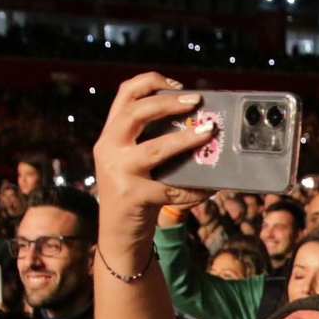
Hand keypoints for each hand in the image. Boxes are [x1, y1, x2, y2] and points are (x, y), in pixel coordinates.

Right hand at [91, 73, 214, 246]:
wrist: (117, 236)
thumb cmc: (135, 195)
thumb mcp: (133, 162)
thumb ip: (151, 142)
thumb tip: (198, 125)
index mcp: (110, 135)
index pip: (124, 94)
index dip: (150, 81)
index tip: (177, 85)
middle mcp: (108, 149)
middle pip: (135, 113)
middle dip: (169, 103)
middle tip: (196, 102)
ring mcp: (118, 172)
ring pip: (155, 148)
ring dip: (186, 140)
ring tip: (208, 133)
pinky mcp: (133, 196)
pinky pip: (173, 189)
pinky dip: (196, 189)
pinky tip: (210, 188)